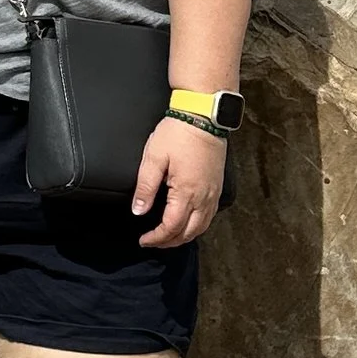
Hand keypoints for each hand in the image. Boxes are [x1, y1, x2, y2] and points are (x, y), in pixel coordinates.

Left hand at [131, 116, 227, 248]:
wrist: (205, 115)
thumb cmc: (178, 133)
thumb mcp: (154, 158)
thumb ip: (145, 187)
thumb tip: (139, 211)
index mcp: (186, 192)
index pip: (171, 227)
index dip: (156, 238)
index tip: (143, 240)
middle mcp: (204, 197)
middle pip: (188, 232)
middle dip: (169, 242)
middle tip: (153, 242)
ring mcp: (213, 193)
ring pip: (202, 227)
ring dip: (184, 236)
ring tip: (168, 237)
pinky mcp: (218, 186)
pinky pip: (210, 215)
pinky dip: (198, 226)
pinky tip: (188, 222)